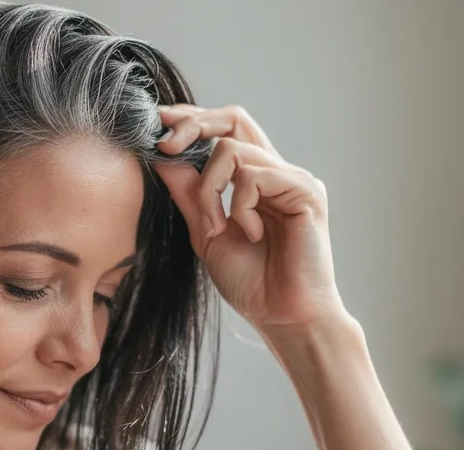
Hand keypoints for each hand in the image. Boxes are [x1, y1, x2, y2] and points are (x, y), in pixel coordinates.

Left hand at [153, 104, 346, 334]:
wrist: (282, 316)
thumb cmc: (250, 282)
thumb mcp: (205, 233)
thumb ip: (188, 194)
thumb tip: (162, 156)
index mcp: (254, 179)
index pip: (224, 130)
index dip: (192, 120)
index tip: (158, 123)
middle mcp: (276, 171)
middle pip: (234, 118)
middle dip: (193, 125)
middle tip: (164, 146)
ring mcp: (293, 178)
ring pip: (233, 151)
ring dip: (209, 190)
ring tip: (214, 229)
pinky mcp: (306, 191)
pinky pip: (254, 176)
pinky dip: (239, 206)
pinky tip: (251, 234)